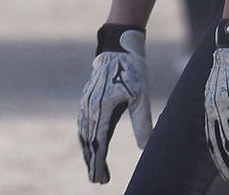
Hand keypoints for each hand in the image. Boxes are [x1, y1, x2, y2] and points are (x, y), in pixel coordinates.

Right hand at [78, 24, 152, 184]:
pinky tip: (89, 143)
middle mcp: (90, 109)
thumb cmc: (132, 70)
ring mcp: (86, 103)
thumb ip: (142, 122)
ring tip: (94, 165)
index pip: (99, 144)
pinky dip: (85, 137)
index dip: (99, 163)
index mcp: (103, 110)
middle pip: (88, 142)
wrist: (118, 48)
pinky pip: (83, 123)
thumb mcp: (141, 96)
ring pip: (84, 133)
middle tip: (98, 180)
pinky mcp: (87, 98)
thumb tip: (145, 147)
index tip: (101, 179)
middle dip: (92, 162)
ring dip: (88, 151)